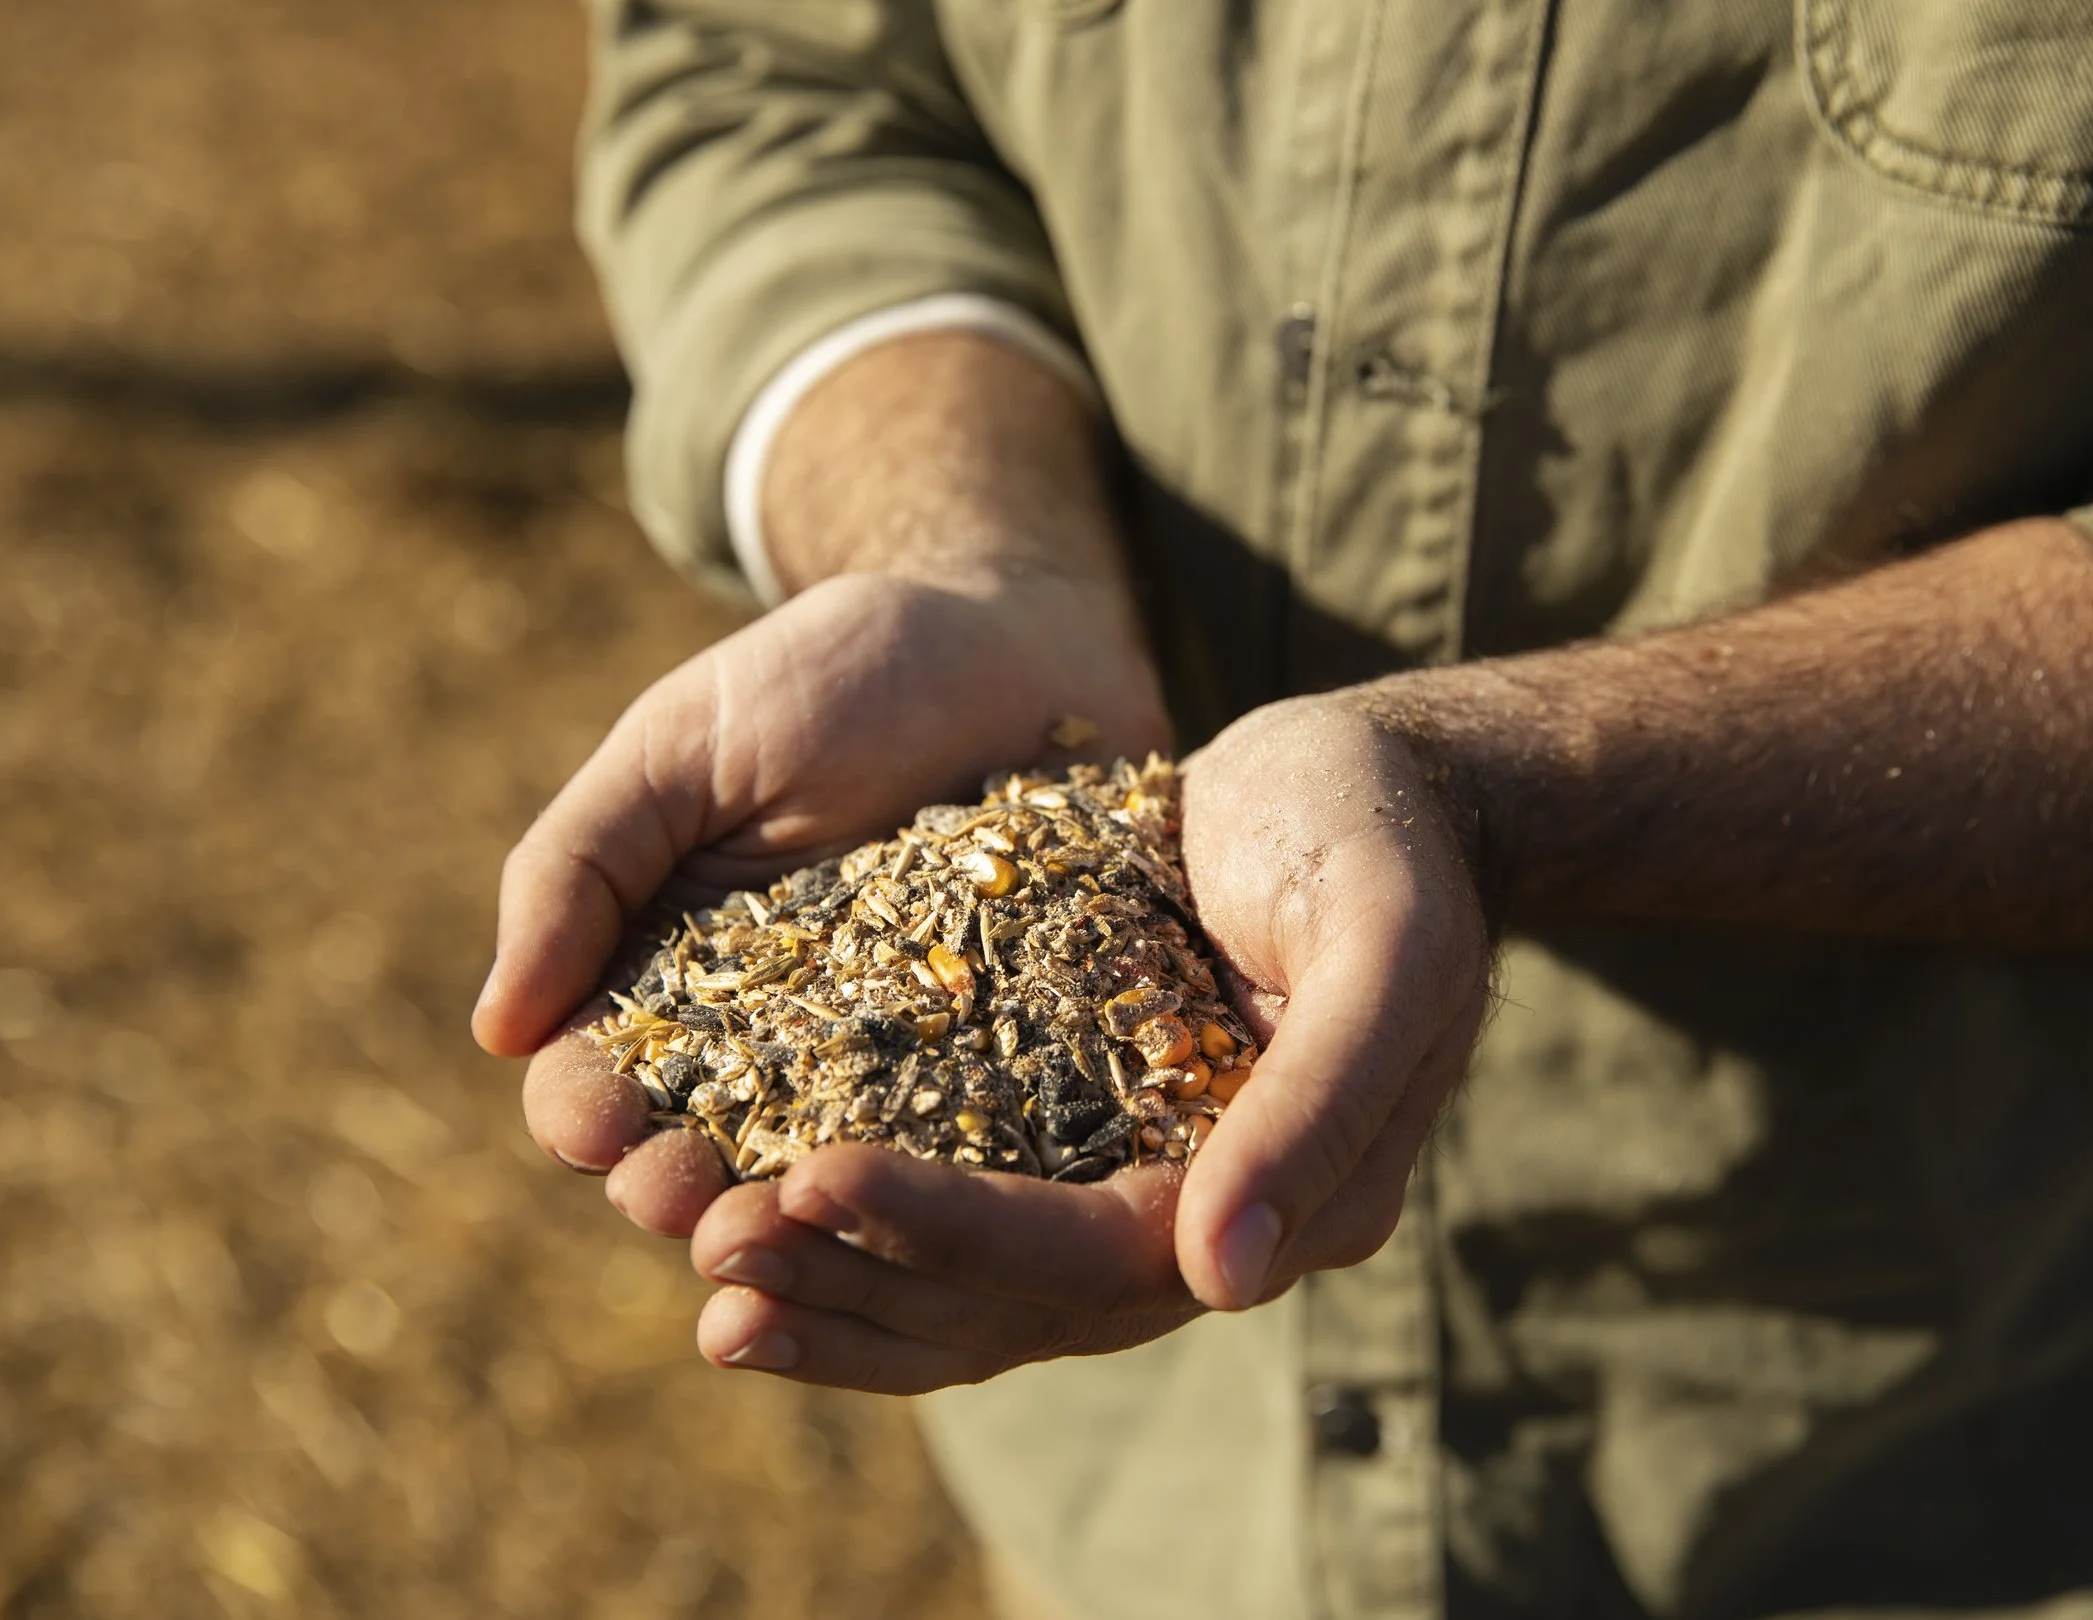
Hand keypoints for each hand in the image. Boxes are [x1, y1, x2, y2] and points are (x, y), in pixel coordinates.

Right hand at [473, 563, 1168, 1231]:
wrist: (1018, 637)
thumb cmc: (830, 676)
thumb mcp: (684, 745)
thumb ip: (581, 868)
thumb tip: (495, 1029)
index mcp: (671, 981)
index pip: (597, 1081)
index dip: (586, 1116)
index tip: (595, 1129)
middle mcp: (778, 1049)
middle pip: (706, 1153)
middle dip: (684, 1187)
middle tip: (688, 1196)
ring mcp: (902, 1066)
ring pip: (833, 1178)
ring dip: (803, 1216)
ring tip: (795, 1218)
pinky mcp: (1019, 1062)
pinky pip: (981, 1145)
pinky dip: (950, 1184)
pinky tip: (935, 1205)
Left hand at [682, 692, 1493, 1390]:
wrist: (1376, 787)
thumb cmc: (1380, 837)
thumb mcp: (1386, 941)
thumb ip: (1322, 1101)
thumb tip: (1220, 1279)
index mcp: (1293, 1203)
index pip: (1097, 1258)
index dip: (952, 1233)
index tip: (809, 1178)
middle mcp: (1210, 1232)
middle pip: (1017, 1305)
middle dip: (861, 1277)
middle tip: (713, 1240)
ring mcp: (1140, 1198)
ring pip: (975, 1296)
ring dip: (841, 1290)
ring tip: (706, 1273)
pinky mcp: (1080, 1147)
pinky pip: (963, 1227)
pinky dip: (864, 1240)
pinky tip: (758, 1213)